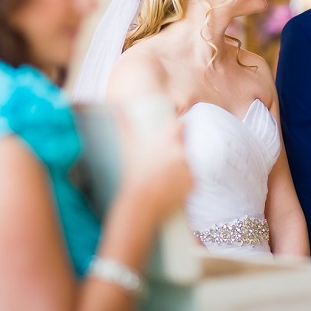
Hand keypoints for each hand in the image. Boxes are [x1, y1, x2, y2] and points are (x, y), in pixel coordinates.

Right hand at [112, 100, 191, 225]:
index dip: (180, 127)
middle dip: (174, 152)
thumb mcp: (127, 146)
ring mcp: (188, 169)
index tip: (179, 127)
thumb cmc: (132, 172)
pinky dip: (182, 183)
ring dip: (178, 168)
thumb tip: (118, 108)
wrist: (140, 202)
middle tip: (160, 162)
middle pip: (183, 147)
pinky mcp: (192, 184)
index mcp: (167, 141)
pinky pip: (190, 180)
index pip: (181, 127)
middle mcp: (181, 153)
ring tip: (161, 176)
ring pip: (186, 164)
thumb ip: (124, 125)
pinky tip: (168, 186)